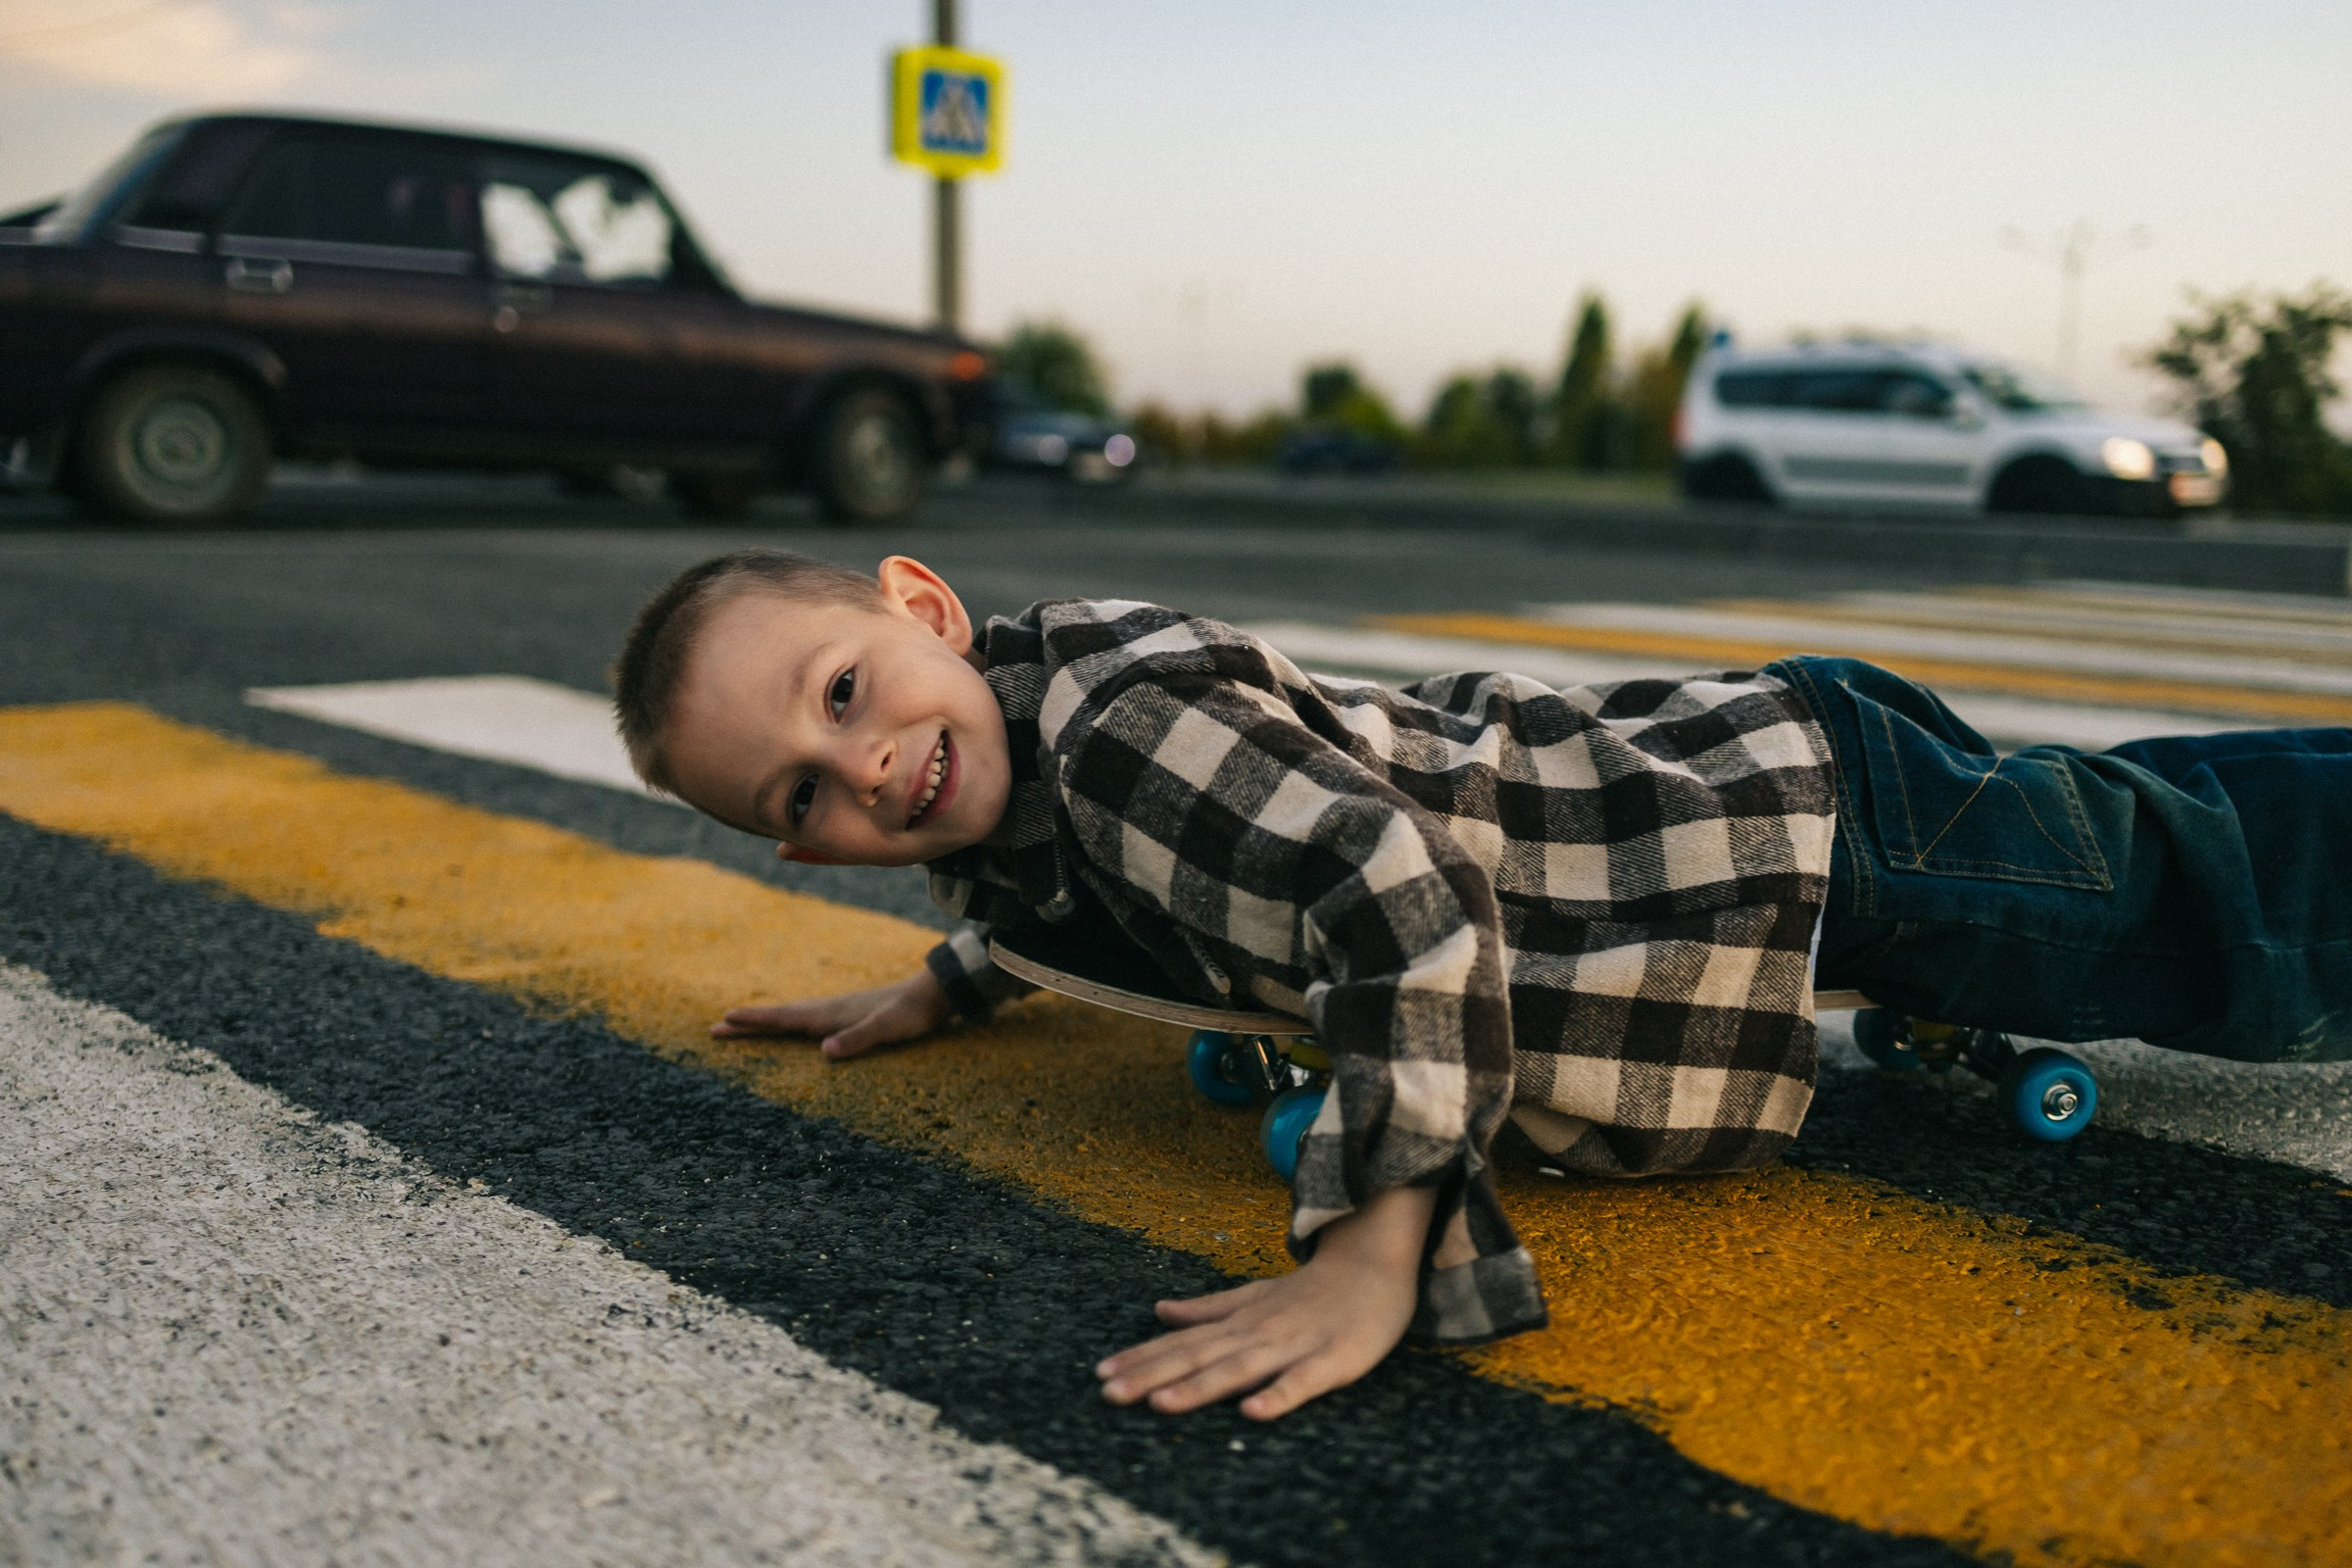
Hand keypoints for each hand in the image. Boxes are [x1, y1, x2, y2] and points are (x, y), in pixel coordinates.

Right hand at [712, 969, 952, 1059]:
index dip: (755, 1021)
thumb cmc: (910, 1014)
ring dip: (765, 1022)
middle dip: (748, 1022)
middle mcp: (828, 1010)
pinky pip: (806, 1020)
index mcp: (831, 1014)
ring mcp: (837, 1011)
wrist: (933, 994)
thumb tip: (823, 1052)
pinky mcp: (847, 1015)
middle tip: (715, 1027)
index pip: (785, 1018)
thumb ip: (857, 1039)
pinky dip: (788, 1022)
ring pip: (791, 1016)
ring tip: (742, 1025)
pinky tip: (791, 1027)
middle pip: (780, 1016)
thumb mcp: (886, 1029)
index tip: (725, 1020)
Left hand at [1095, 1184, 1434, 1420]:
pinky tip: (1252, 1414)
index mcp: (1238, 1322)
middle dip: (1152, 1375)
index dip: (1141, 1358)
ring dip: (1200, 1386)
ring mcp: (1294, 1346)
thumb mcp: (1253, 1295)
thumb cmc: (1310, 1292)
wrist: (1373, 1267)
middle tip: (1108, 1393)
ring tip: (1161, 1404)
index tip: (1100, 1375)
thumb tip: (1158, 1311)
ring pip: (1241, 1370)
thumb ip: (1208, 1309)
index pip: (1181, 1343)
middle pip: (1199, 1357)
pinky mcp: (1333, 1361)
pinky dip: (1278, 1397)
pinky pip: (1303, 1383)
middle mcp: (1258, 1333)